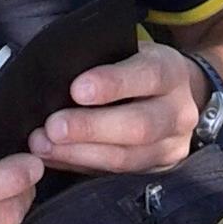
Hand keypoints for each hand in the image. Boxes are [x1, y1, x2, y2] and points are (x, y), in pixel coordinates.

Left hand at [29, 42, 201, 173]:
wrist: (174, 95)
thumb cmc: (135, 64)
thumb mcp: (128, 49)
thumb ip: (101, 57)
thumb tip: (56, 71)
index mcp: (171, 71)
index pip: (146, 75)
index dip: (112, 84)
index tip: (76, 90)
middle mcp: (178, 111)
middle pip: (138, 126)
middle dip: (90, 128)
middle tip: (52, 127)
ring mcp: (172, 146)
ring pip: (127, 157)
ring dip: (80, 153)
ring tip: (43, 146)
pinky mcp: (159, 171)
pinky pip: (118, 174)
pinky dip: (81, 165)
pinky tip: (55, 157)